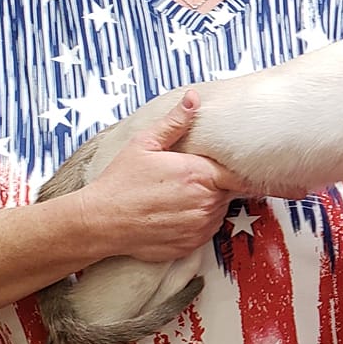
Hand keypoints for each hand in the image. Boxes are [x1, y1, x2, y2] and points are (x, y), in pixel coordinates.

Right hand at [81, 93, 244, 263]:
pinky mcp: (193, 245)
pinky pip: (206, 230)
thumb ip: (174, 123)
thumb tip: (193, 99)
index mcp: (200, 174)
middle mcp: (206, 203)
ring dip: (206, 203)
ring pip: (217, 211)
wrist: (102, 222)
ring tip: (175, 197)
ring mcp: (201, 226)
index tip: (240, 168)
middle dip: (213, 183)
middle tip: (184, 179)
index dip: (239, 170)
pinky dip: (196, 222)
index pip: (239, 174)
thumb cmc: (121, 182)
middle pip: (226, 190)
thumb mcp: (144, 144)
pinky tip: (172, 214)